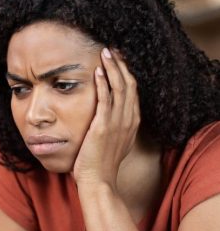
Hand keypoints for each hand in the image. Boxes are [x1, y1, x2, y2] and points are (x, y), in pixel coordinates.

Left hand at [72, 48, 139, 188]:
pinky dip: (103, 83)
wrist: (98, 181)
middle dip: (121, 65)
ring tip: (105, 53)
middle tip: (112, 50)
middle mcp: (128, 120)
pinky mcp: (103, 126)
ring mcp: (117, 123)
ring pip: (119, 88)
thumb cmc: (100, 164)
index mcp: (131, 123)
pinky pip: (105, 99)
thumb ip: (113, 128)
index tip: (118, 60)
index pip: (132, 91)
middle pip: (129, 84)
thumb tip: (104, 119)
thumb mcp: (112, 142)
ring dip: (112, 68)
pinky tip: (97, 71)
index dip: (126, 73)